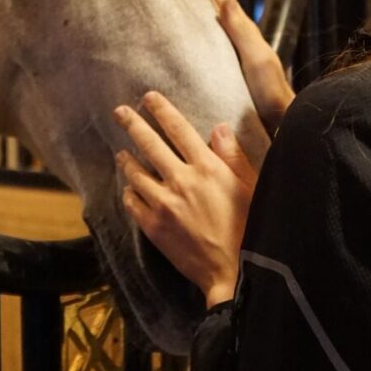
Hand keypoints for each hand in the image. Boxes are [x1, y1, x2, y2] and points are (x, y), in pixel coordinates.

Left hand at [114, 91, 257, 307]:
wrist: (234, 272)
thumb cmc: (250, 228)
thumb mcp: (251, 187)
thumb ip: (232, 156)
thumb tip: (219, 127)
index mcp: (208, 168)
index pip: (179, 129)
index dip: (162, 110)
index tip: (148, 98)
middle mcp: (182, 181)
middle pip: (150, 144)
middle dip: (133, 124)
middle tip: (119, 112)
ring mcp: (164, 204)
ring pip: (136, 173)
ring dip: (127, 159)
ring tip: (121, 152)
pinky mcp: (154, 227)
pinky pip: (133, 202)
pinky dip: (129, 192)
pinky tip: (129, 188)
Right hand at [195, 0, 294, 132]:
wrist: (280, 123)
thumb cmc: (272, 93)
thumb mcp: (258, 59)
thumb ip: (243, 30)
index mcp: (242, 30)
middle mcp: (234, 37)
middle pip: (210, 1)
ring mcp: (228, 52)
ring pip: (205, 18)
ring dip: (189, 1)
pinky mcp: (221, 68)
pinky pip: (201, 39)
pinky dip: (189, 27)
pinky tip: (176, 30)